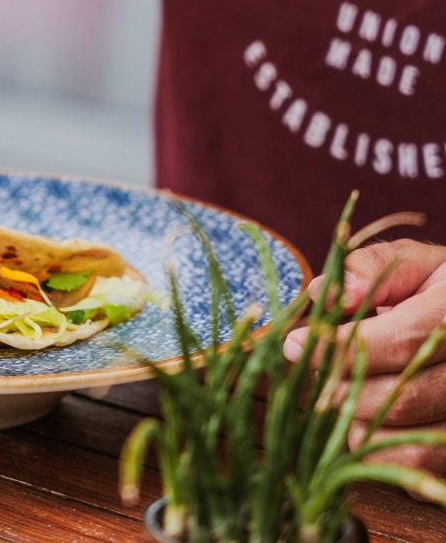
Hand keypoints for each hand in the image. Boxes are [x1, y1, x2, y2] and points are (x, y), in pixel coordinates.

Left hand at [284, 239, 445, 473]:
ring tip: (335, 392)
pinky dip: (378, 450)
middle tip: (310, 375)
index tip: (294, 345)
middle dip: (342, 386)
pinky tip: (359, 420)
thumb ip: (367, 268)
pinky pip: (420, 464)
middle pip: (404, 394)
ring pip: (410, 435)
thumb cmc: (432, 287)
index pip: (402, 341)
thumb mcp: (408, 262)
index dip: (342, 347)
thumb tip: (329, 294)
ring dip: (356, 418)